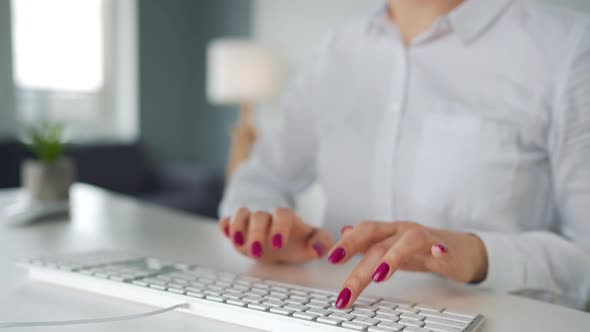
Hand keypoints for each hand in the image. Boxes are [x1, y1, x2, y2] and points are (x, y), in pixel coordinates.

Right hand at [219, 208, 333, 263]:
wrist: (280, 241)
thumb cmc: (297, 241)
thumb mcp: (312, 242)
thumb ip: (322, 242)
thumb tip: (318, 248)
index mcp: (286, 218)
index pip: (282, 214)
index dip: (279, 226)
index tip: (278, 243)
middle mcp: (266, 217)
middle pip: (258, 215)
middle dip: (256, 232)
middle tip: (256, 251)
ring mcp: (249, 222)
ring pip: (240, 214)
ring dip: (238, 227)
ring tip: (238, 242)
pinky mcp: (237, 229)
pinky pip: (226, 220)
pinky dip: (224, 225)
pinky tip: (225, 232)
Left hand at [328, 221, 487, 307]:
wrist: (462, 250)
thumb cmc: (423, 249)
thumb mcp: (392, 244)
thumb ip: (369, 240)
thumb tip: (344, 231)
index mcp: (389, 231)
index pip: (364, 231)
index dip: (347, 242)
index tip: (329, 258)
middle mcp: (404, 231)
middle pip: (378, 239)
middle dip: (358, 255)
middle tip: (342, 277)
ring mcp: (426, 239)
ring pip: (407, 242)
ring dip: (391, 257)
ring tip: (378, 276)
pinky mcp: (447, 250)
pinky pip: (443, 248)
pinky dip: (439, 251)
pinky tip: (437, 256)